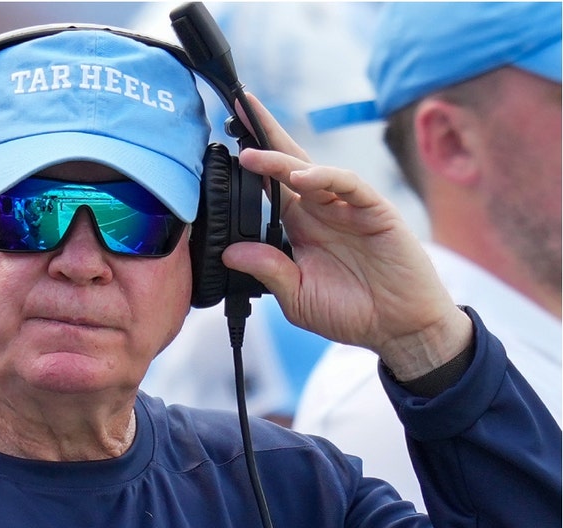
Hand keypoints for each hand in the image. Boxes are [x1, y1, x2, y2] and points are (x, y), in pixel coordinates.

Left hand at [225, 94, 471, 379]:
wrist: (399, 328)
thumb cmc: (349, 312)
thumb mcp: (297, 296)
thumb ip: (268, 271)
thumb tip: (230, 253)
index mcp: (299, 226)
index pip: (268, 186)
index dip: (249, 162)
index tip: (221, 140)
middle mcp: (321, 209)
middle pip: (287, 164)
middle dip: (262, 135)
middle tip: (236, 108)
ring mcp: (348, 207)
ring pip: (312, 170)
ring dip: (281, 159)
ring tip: (251, 155)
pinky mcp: (375, 211)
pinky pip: (349, 185)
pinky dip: (325, 177)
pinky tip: (301, 178)